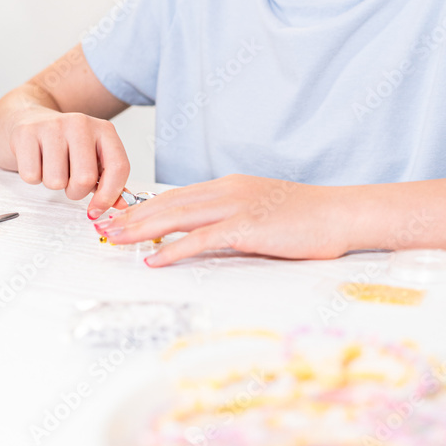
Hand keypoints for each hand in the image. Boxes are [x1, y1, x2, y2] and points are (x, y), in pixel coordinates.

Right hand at [9, 108, 129, 216]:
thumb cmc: (67, 143)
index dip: (109, 195)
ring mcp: (53, 126)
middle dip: (75, 192)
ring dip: (54, 184)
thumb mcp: (94, 156)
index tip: (97, 209)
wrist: (31, 118)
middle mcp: (81, 124)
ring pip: (56, 182)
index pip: (118, 167)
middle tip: (69, 181)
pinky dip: (34, 177)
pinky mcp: (26, 133)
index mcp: (105, 130)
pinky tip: (37, 160)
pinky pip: (31, 176)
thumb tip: (121, 204)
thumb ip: (110, 181)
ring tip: (53, 167)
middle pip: (84, 179)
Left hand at [92, 173, 358, 265]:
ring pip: (178, 217)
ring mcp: (237, 207)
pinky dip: (174, 248)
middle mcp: (228, 191)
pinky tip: (153, 258)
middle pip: (169, 203)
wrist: (343, 214)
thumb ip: (234, 221)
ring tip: (114, 239)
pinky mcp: (247, 228)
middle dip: (132, 215)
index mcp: (231, 187)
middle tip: (102, 227)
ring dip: (142, 229)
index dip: (145, 206)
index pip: (178, 196)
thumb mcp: (264, 212)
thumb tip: (205, 240)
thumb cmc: (309, 219)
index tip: (120, 216)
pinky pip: (202, 239)